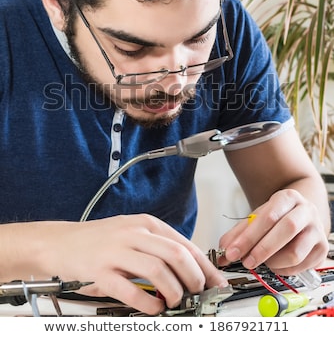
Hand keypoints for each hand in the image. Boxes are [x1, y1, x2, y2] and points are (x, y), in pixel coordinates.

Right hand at [41, 214, 226, 314]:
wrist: (63, 242)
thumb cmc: (101, 239)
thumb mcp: (133, 232)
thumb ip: (159, 246)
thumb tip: (192, 267)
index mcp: (146, 223)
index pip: (185, 244)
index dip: (205, 266)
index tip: (217, 283)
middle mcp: (134, 233)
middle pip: (176, 255)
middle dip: (194, 278)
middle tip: (198, 293)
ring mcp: (117, 251)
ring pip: (159, 271)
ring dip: (174, 291)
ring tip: (176, 301)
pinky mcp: (101, 271)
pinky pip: (131, 290)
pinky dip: (149, 303)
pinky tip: (155, 307)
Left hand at [217, 189, 328, 275]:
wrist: (301, 213)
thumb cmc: (279, 215)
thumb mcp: (257, 217)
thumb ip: (239, 232)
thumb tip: (224, 250)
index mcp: (288, 198)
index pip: (268, 216)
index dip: (248, 237)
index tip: (232, 252)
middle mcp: (306, 211)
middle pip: (286, 230)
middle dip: (262, 249)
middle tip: (246, 262)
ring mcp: (316, 230)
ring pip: (296, 252)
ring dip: (274, 262)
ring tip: (262, 261)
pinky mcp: (322, 249)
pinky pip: (302, 266)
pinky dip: (284, 270)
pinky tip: (275, 264)